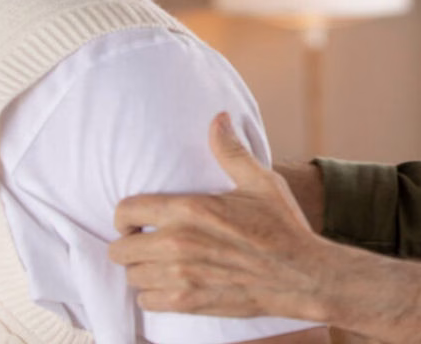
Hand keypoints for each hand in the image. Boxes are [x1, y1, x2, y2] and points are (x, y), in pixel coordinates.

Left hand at [109, 112, 330, 319]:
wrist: (301, 275)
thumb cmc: (282, 227)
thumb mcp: (260, 182)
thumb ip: (231, 151)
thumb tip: (218, 118)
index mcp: (189, 209)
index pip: (126, 211)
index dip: (125, 216)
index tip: (136, 221)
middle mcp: (178, 243)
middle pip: (120, 249)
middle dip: (130, 245)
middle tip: (146, 244)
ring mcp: (181, 276)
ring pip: (132, 276)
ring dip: (142, 270)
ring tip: (159, 265)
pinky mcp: (188, 302)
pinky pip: (147, 302)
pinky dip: (154, 295)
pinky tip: (170, 285)